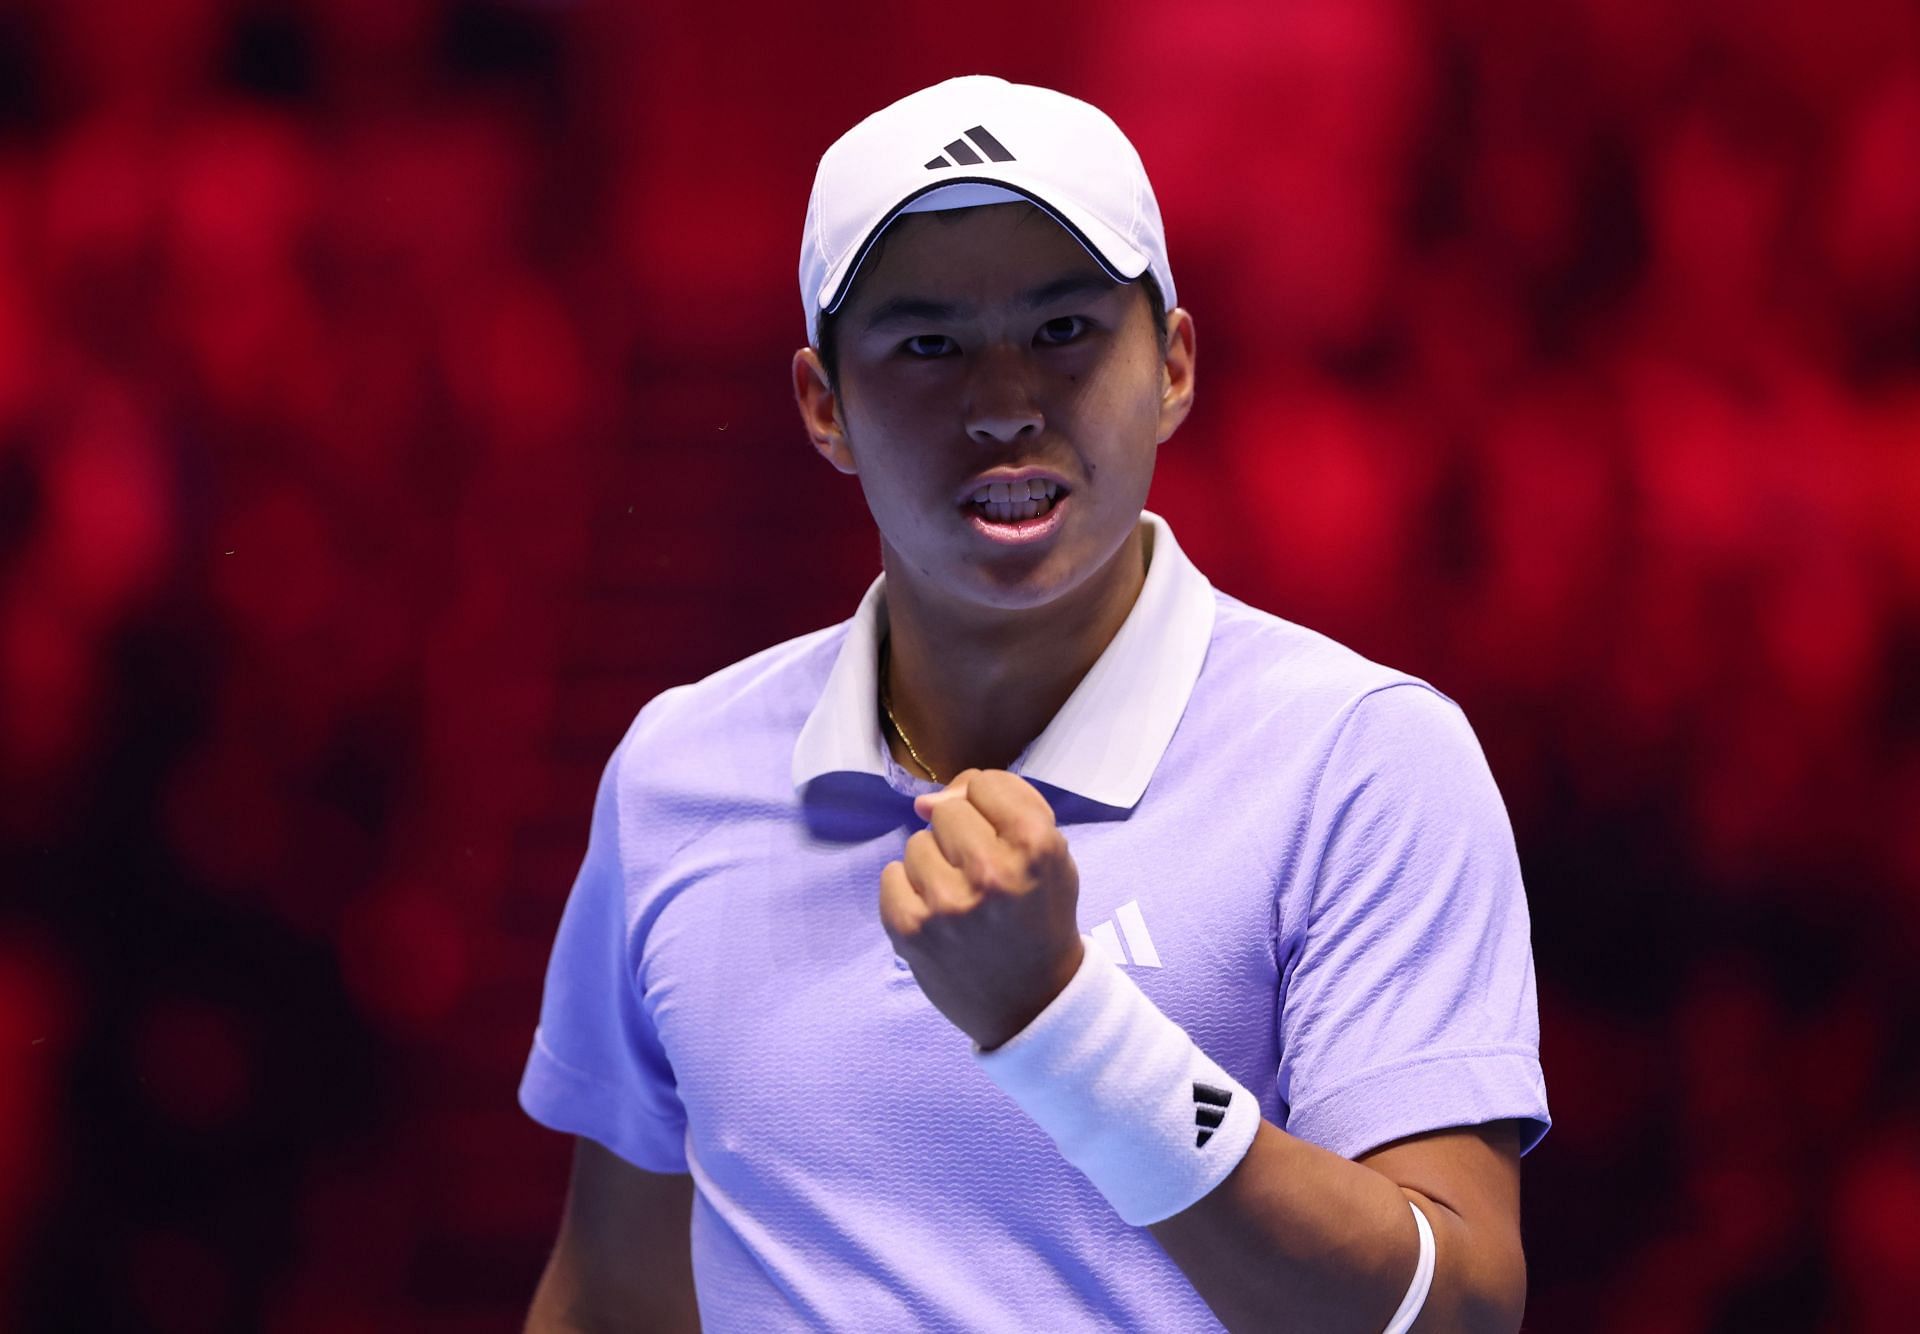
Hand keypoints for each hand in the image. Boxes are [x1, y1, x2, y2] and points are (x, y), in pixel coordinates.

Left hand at [880, 769, 1086, 1050]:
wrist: (1034, 1004)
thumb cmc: (1041, 918)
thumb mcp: (1051, 853)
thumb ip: (1004, 804)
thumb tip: (925, 801)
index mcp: (1036, 846)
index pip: (985, 783)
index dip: (990, 806)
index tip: (1000, 837)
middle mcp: (992, 872)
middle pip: (947, 811)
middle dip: (961, 836)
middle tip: (981, 876)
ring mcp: (947, 904)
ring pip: (916, 843)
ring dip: (935, 865)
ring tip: (961, 900)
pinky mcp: (911, 930)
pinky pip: (890, 876)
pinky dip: (908, 891)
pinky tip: (936, 915)